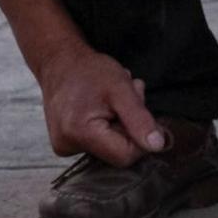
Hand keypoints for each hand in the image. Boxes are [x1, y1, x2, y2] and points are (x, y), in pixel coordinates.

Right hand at [36, 46, 168, 167]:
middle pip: (117, 152)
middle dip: (128, 127)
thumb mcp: (121, 88)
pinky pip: (97, 144)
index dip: (139, 137)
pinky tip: (101, 108)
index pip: (125, 156)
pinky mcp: (64, 145)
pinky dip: (106, 126)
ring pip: (109, 147)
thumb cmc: (88, 70)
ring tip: (111, 100)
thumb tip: (158, 145)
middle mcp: (66, 146)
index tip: (137, 112)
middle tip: (125, 99)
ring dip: (119, 125)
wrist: (59, 62)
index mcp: (80, 133)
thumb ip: (139, 119)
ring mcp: (63, 147)